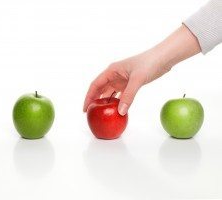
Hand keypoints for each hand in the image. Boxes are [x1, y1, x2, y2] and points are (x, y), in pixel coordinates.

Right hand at [83, 25, 200, 114]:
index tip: (85, 108)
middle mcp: (114, 75)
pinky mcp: (129, 83)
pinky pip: (119, 95)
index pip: (95, 85)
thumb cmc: (149, 63)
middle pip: (100, 90)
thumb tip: (120, 112)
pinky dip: (117, 102)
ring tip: (101, 113)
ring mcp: (121, 79)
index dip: (88, 97)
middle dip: (94, 101)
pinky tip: (116, 109)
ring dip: (105, 102)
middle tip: (91, 113)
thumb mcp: (137, 79)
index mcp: (111, 71)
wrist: (163, 58)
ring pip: (109, 93)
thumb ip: (129, 96)